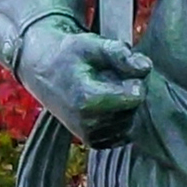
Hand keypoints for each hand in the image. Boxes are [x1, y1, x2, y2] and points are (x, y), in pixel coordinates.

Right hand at [21, 27, 150, 145]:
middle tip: (109, 78)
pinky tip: (107, 105)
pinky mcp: (92, 141)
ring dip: (125, 106)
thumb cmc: (67, 55)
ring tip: (105, 90)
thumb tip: (145, 67)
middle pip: (134, 109)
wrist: (41, 71)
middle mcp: (87, 122)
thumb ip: (119, 54)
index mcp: (88, 99)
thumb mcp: (91, 45)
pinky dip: (121, 120)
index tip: (120, 69)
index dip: (135, 79)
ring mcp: (89, 134)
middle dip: (129, 92)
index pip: (136, 96)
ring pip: (130, 122)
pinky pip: (123, 135)